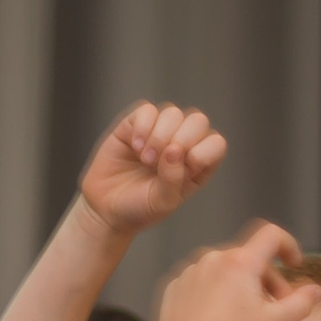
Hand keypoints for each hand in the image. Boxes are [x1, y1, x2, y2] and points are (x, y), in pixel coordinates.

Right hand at [77, 101, 227, 237]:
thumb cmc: (139, 208)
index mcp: (198, 163)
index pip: (215, 143)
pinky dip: (142, 127)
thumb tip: (174, 148)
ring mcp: (159, 131)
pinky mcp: (134, 124)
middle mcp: (182, 142)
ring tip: (145, 159)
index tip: (185, 172)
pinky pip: (146, 110)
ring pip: (172, 113)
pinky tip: (134, 146)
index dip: (202, 153)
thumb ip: (173, 178)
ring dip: (159, 136)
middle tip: (157, 164)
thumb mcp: (163, 202)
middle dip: (180, 139)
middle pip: (198, 121)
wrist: (105, 209)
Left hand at [155, 221, 320, 320]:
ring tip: (242, 313)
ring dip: (239, 283)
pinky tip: (215, 317)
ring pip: (223, 269)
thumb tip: (316, 291)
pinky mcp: (173, 287)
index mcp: (240, 262)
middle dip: (266, 277)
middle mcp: (212, 259)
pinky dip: (213, 291)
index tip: (293, 264)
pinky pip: (201, 280)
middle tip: (272, 305)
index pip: (271, 235)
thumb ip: (303, 302)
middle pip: (248, 257)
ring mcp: (189, 272)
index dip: (289, 245)